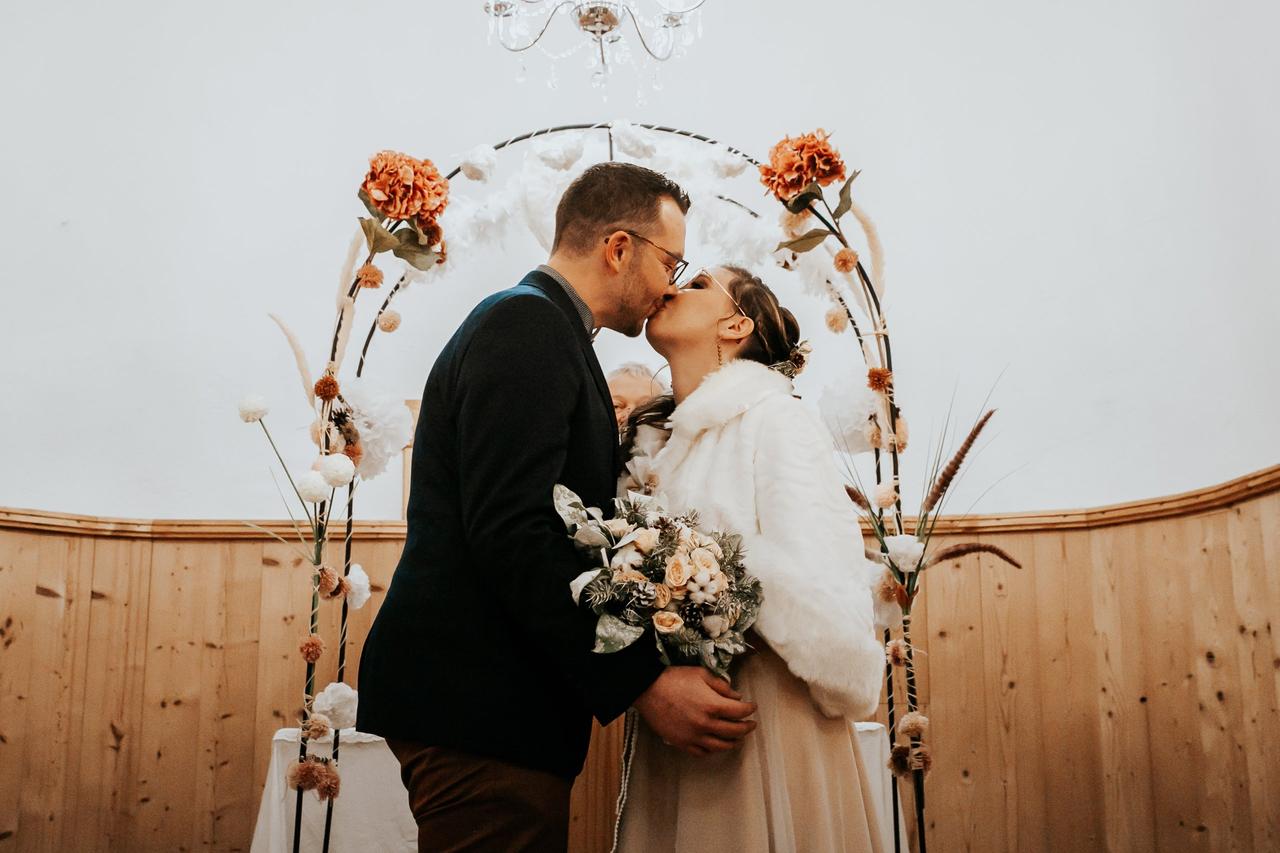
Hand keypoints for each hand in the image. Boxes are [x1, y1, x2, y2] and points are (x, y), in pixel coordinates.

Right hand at [633, 666, 756, 756]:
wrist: (647, 689)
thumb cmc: (674, 678)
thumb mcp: (701, 674)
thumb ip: (721, 685)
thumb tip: (736, 696)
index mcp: (712, 705)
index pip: (740, 712)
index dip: (750, 709)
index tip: (752, 707)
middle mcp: (706, 724)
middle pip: (734, 731)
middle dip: (746, 728)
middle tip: (751, 724)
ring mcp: (694, 736)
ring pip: (721, 746)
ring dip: (733, 742)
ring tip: (738, 738)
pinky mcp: (682, 743)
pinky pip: (702, 752)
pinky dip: (713, 750)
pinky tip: (716, 745)